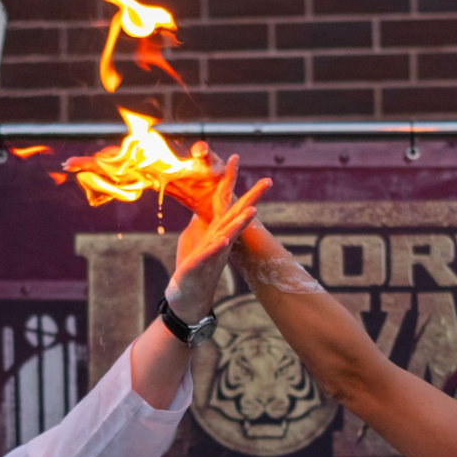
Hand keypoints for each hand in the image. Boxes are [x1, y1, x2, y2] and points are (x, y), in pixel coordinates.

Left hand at [163, 151, 270, 323]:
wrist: (188, 298)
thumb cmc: (193, 268)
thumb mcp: (196, 237)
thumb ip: (205, 220)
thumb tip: (209, 202)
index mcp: (217, 231)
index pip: (226, 203)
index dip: (230, 180)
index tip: (234, 158)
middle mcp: (218, 240)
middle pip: (236, 216)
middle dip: (251, 199)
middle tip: (268, 182)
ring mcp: (210, 253)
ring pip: (227, 235)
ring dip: (239, 223)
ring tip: (252, 210)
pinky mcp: (196, 267)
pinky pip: (208, 256)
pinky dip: (216, 247)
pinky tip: (223, 240)